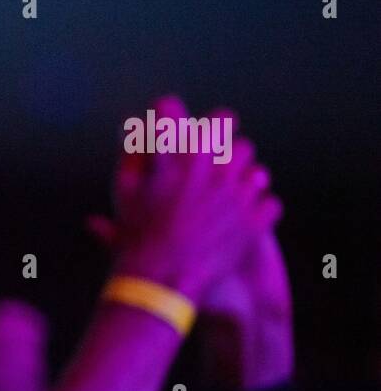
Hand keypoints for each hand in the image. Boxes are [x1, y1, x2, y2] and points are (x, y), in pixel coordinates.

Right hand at [89, 96, 280, 300]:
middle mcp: (209, 165)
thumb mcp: (123, 193)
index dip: (165, 115)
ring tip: (224, 193)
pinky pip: (267, 201)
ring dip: (239, 173)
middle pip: (225, 123)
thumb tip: (136, 131)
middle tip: (208, 152)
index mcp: (172, 155)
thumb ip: (131, 156)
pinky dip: (255, 209)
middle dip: (215, 133)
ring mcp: (237, 191)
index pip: (171, 108)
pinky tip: (236, 221)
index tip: (165, 125)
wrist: (162, 282)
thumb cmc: (137, 238)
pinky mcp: (256, 217)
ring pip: (252, 162)